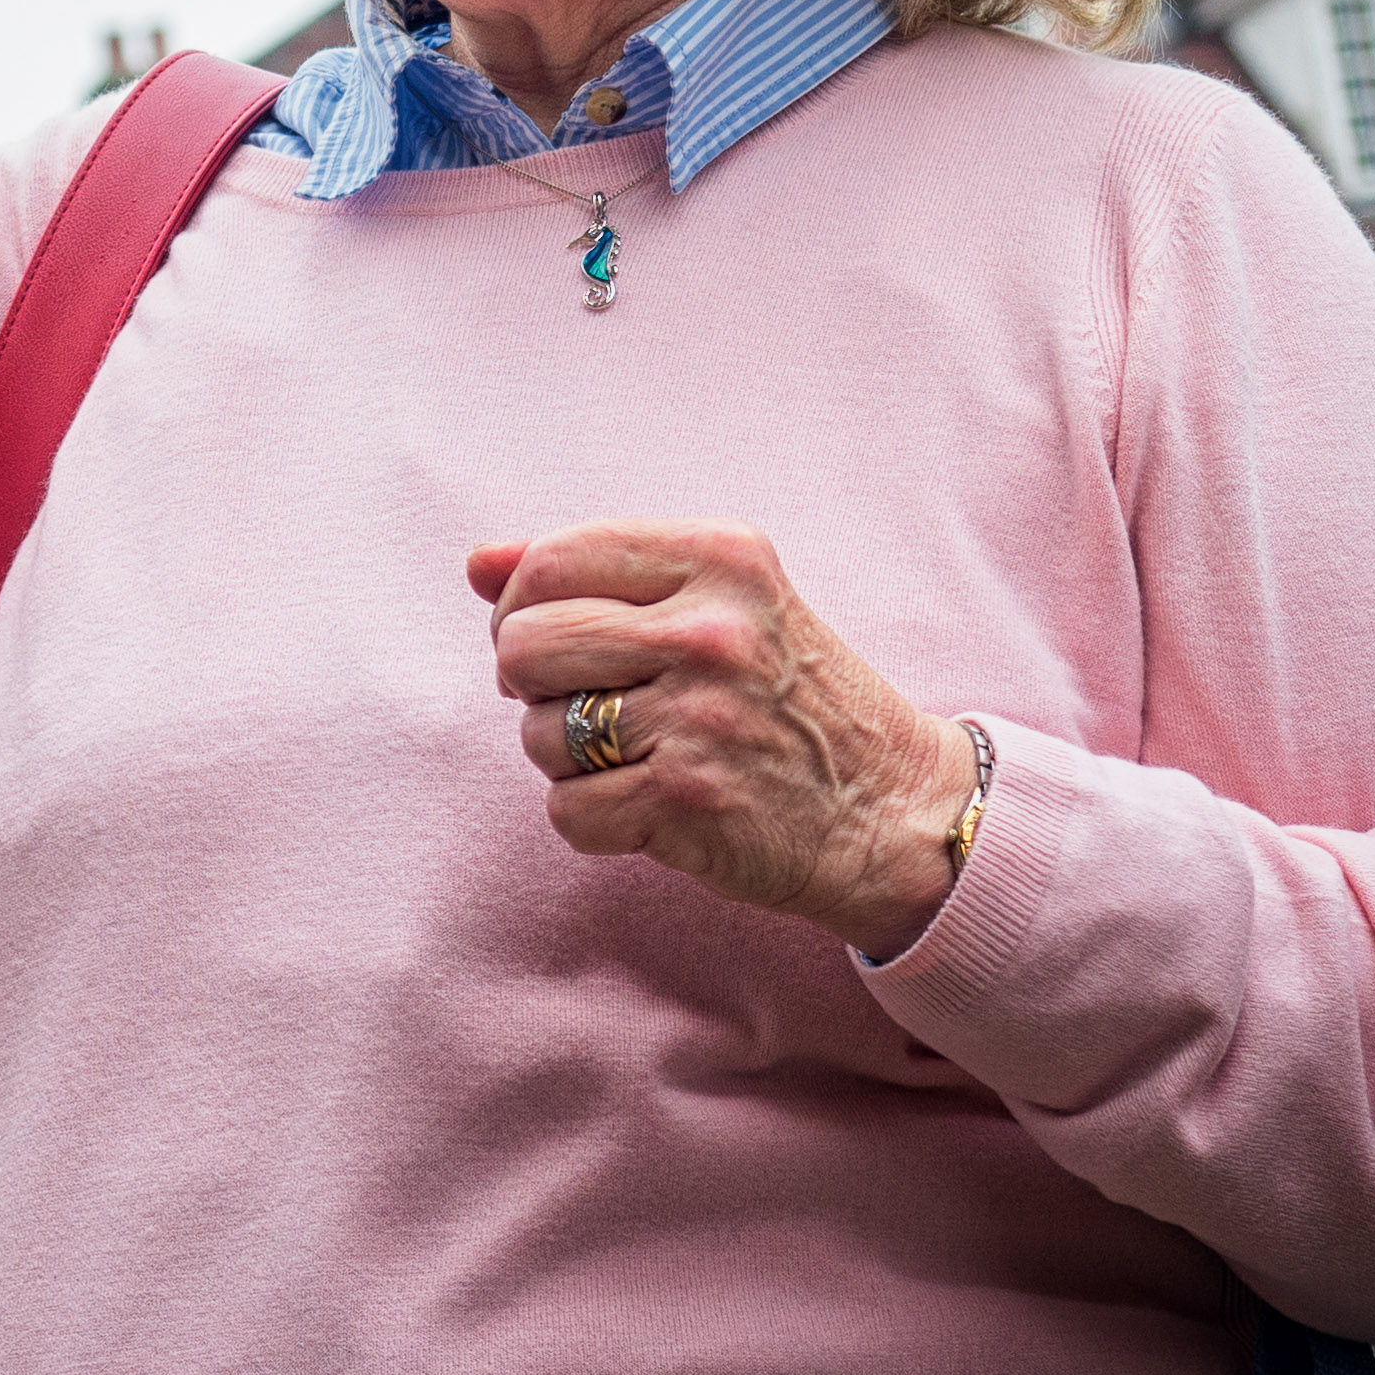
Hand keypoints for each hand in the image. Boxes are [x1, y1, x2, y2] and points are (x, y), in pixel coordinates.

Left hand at [469, 519, 979, 959]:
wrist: (897, 809)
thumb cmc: (788, 695)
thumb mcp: (718, 601)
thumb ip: (595, 572)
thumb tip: (477, 563)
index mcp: (719, 556)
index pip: (550, 561)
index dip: (524, 606)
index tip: (559, 637)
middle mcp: (710, 629)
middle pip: (522, 644)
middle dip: (535, 683)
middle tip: (589, 701)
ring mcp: (699, 716)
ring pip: (539, 732)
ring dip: (569, 757)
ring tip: (641, 752)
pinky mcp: (688, 799)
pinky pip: (567, 810)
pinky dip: (596, 818)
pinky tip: (655, 804)